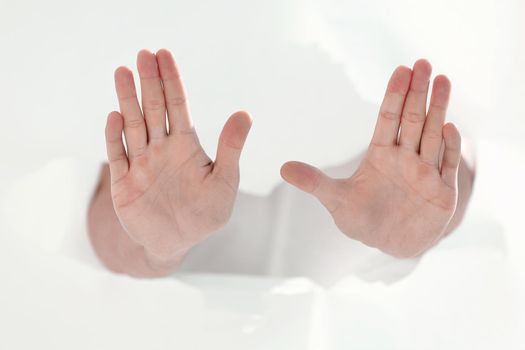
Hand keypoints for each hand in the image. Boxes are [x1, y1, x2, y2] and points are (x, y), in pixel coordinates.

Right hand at [105, 49, 251, 263]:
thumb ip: (231, 149)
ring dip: (127, 100)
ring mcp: (141, 164)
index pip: (178, 107)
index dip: (172, 81)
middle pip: (153, 109)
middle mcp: (161, 149)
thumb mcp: (224, 182)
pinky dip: (115, 137)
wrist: (176, 242)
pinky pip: (117, 156)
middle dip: (149, 82)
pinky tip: (115, 116)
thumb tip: (245, 113)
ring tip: (122, 72)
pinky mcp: (124, 183)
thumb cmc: (205, 214)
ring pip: (133, 126)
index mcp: (186, 146)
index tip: (165, 55)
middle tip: (144, 54)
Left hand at [280, 60, 460, 257]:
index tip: (401, 70)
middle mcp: (405, 157)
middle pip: (412, 120)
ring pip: (433, 135)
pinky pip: (447, 164)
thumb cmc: (362, 219)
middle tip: (423, 63)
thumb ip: (314, 183)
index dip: (394, 95)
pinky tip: (449, 127)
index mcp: (380, 154)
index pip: (388, 119)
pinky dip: (450, 148)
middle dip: (417, 93)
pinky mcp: (443, 190)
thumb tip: (282, 168)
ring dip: (438, 109)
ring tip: (442, 80)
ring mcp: (426, 172)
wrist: (390, 244)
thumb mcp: (336, 201)